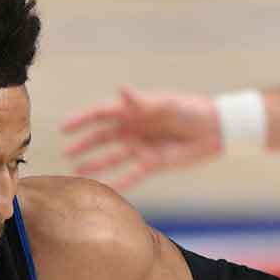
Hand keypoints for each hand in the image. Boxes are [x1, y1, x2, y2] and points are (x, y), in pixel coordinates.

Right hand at [61, 87, 222, 189]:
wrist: (215, 130)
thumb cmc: (191, 110)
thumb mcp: (167, 104)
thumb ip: (143, 102)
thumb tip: (121, 90)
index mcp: (134, 110)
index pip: (102, 114)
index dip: (82, 120)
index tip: (64, 128)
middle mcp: (134, 129)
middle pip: (102, 137)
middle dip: (84, 144)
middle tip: (66, 152)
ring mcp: (141, 147)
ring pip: (113, 157)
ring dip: (96, 164)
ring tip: (78, 172)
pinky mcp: (152, 164)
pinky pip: (132, 175)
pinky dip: (119, 182)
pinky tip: (106, 189)